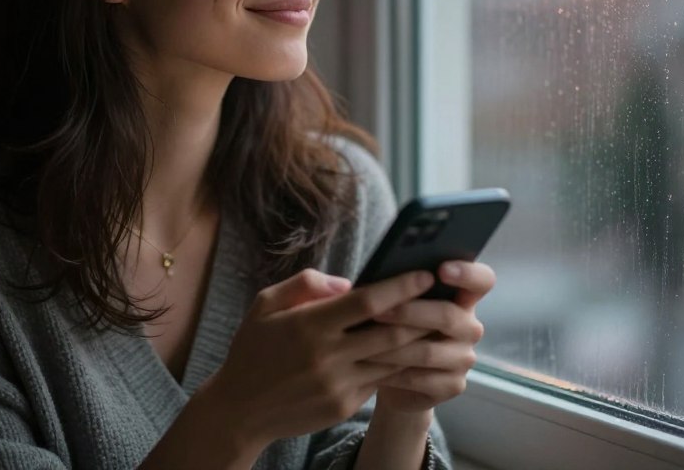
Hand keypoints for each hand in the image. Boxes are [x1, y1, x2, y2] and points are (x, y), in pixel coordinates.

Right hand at [201, 267, 436, 452]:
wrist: (239, 410)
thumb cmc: (253, 349)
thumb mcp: (266, 305)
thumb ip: (306, 284)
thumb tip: (348, 283)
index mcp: (309, 325)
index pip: (368, 301)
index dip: (401, 286)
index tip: (425, 274)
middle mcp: (327, 356)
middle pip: (391, 332)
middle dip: (422, 314)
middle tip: (444, 298)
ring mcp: (338, 385)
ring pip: (392, 360)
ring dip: (417, 342)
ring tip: (437, 324)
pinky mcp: (344, 406)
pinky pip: (379, 381)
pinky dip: (397, 365)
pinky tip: (410, 352)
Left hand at [366, 260, 495, 412]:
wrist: (394, 377)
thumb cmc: (394, 327)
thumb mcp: (397, 303)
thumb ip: (399, 288)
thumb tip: (378, 277)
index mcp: (462, 298)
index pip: (482, 280)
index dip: (467, 273)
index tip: (441, 270)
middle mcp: (469, 327)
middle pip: (448, 316)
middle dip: (409, 312)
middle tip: (376, 311)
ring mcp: (464, 358)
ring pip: (429, 351)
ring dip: (392, 346)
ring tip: (363, 341)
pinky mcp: (453, 385)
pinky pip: (421, 378)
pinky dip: (392, 372)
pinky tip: (370, 366)